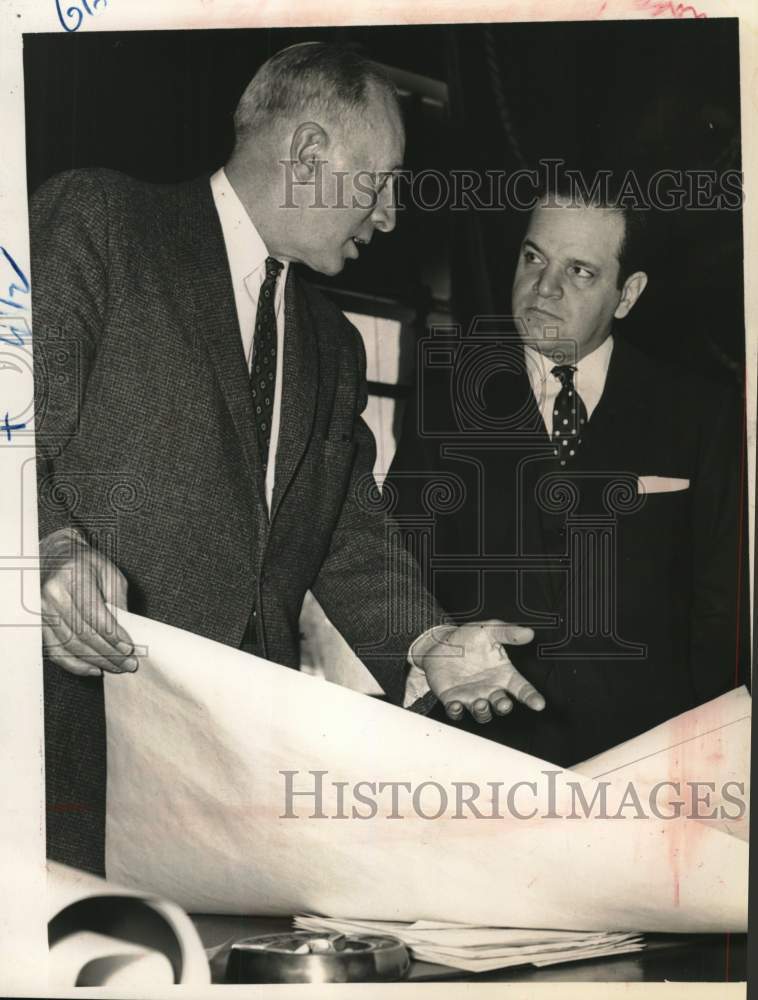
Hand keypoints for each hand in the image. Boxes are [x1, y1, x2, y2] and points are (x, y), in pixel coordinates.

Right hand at [40, 528, 136, 676]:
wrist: (57, 556)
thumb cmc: (87, 564)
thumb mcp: (110, 574)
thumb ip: (119, 602)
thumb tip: (126, 634)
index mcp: (73, 576)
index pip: (95, 615)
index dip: (113, 636)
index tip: (129, 649)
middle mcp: (53, 594)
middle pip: (82, 634)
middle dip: (108, 653)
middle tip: (128, 664)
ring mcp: (41, 609)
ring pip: (70, 645)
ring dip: (95, 661)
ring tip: (116, 668)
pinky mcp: (38, 622)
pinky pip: (56, 650)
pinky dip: (75, 664)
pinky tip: (93, 669)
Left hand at [415, 619, 543, 722]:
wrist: (440, 643)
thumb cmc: (469, 638)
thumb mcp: (488, 630)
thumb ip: (508, 632)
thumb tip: (529, 633)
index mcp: (503, 674)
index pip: (522, 689)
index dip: (532, 697)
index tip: (539, 704)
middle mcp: (490, 689)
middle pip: (502, 705)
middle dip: (504, 706)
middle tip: (504, 703)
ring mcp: (472, 696)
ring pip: (482, 713)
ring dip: (483, 711)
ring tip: (480, 703)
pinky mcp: (453, 700)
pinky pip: (456, 712)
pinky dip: (456, 712)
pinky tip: (456, 705)